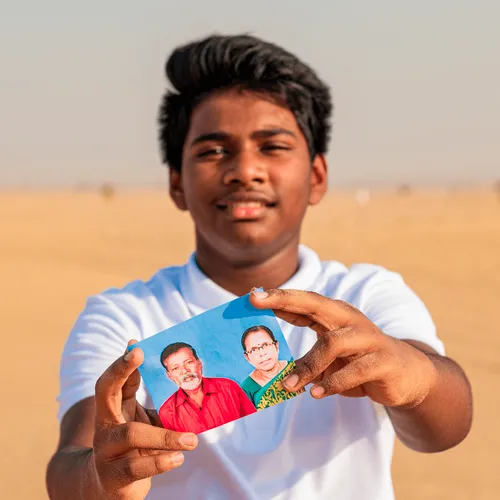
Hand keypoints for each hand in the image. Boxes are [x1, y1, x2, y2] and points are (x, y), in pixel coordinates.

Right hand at [92, 340, 197, 499]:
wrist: (109, 489)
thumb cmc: (133, 447)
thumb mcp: (141, 421)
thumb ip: (155, 402)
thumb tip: (182, 374)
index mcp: (112, 409)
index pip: (112, 380)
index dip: (122, 363)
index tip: (136, 345)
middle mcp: (104, 425)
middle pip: (106, 393)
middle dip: (121, 371)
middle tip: (139, 355)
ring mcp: (106, 450)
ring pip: (131, 434)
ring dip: (165, 436)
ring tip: (191, 440)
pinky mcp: (114, 477)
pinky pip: (137, 467)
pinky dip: (161, 462)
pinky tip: (179, 458)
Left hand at [250, 289, 437, 407]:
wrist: (407, 375)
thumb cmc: (360, 363)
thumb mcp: (332, 359)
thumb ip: (308, 359)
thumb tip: (274, 371)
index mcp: (336, 316)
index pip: (303, 302)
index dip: (278, 297)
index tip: (252, 295)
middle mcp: (350, 320)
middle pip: (315, 304)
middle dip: (285, 300)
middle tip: (258, 301)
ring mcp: (368, 338)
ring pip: (332, 343)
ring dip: (307, 365)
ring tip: (289, 385)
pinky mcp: (382, 360)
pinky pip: (354, 370)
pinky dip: (332, 383)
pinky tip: (316, 393)